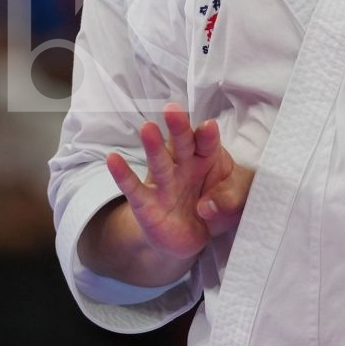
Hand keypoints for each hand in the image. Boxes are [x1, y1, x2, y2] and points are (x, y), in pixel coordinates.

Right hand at [104, 102, 252, 263]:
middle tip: (173, 110)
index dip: (207, 136)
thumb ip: (227, 201)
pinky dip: (123, 174)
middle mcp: (183, 166)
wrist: (188, 235)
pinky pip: (133, 188)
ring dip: (153, 145)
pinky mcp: (146, 203)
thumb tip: (207, 207)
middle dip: (179, 128)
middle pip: (182, 144)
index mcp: (206, 160)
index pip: (207, 145)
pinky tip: (113, 159)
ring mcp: (163, 183)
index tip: (209, 126)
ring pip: (158, 161)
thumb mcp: (231, 205)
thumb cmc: (214, 208)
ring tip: (148, 128)